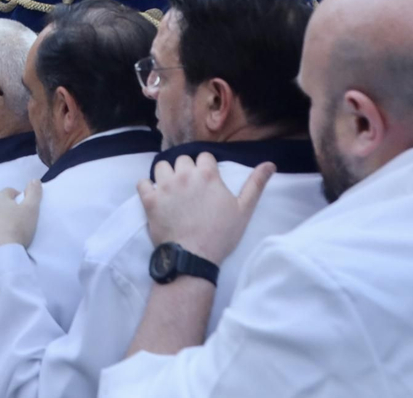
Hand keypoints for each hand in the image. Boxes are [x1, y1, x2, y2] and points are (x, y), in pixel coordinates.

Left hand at [0, 180, 41, 259]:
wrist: (0, 255)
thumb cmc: (17, 229)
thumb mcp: (32, 209)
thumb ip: (34, 192)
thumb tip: (34, 180)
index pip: (10, 192)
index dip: (18, 199)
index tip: (24, 210)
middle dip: (5, 210)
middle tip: (15, 222)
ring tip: (4, 233)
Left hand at [139, 154, 274, 265]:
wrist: (193, 257)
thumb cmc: (221, 235)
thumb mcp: (244, 210)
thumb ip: (255, 184)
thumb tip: (270, 164)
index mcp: (208, 175)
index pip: (204, 156)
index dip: (205, 168)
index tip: (206, 181)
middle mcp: (185, 175)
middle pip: (183, 159)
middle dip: (186, 170)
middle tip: (190, 188)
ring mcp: (165, 186)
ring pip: (162, 166)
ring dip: (166, 175)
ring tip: (172, 190)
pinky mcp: (149, 200)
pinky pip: (142, 183)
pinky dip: (147, 188)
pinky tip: (154, 197)